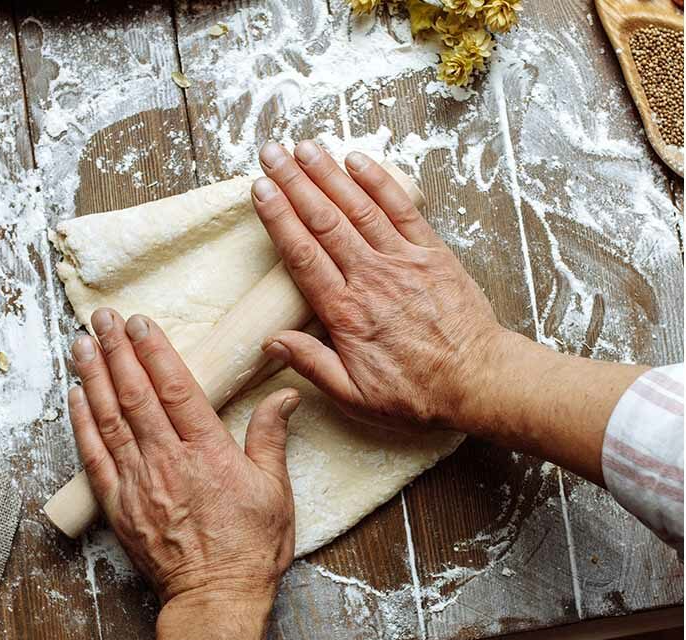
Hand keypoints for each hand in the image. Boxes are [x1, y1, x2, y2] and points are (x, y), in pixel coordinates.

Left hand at [68, 309, 299, 639]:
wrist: (215, 597)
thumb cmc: (250, 546)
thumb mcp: (275, 489)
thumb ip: (271, 436)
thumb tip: (286, 395)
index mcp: (207, 451)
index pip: (175, 388)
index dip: (155, 350)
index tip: (140, 322)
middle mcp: (167, 460)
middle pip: (135, 394)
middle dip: (117, 351)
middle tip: (103, 317)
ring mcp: (138, 481)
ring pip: (109, 419)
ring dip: (93, 378)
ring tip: (82, 343)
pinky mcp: (119, 504)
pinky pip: (94, 457)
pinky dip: (81, 424)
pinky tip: (74, 396)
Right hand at [251, 140, 647, 487]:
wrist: (477, 380)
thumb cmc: (415, 392)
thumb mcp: (354, 395)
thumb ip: (312, 363)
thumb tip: (271, 342)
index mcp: (345, 312)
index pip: (302, 254)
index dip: (278, 217)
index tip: (260, 189)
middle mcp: (370, 277)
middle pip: (324, 221)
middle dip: (295, 182)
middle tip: (272, 153)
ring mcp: (402, 260)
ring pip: (358, 208)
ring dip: (330, 173)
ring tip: (305, 146)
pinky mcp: (431, 253)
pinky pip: (401, 210)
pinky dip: (379, 183)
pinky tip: (358, 160)